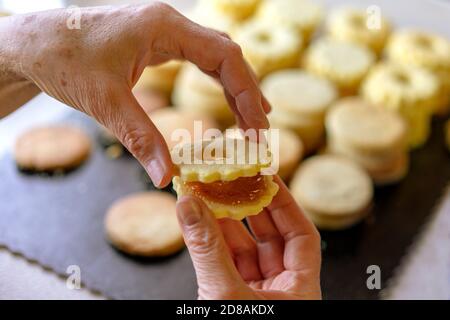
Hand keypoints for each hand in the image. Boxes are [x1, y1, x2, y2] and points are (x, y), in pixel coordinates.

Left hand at [0, 2, 269, 186]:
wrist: (35, 45)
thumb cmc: (64, 62)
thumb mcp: (105, 103)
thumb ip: (140, 138)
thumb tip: (167, 179)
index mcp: (163, 27)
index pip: (224, 56)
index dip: (247, 92)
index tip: (257, 126)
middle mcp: (170, 23)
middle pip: (227, 54)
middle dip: (248, 92)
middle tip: (260, 130)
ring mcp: (164, 30)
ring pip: (216, 55)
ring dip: (236, 86)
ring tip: (253, 118)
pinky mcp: (157, 42)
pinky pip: (199, 58)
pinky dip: (217, 81)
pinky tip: (226, 99)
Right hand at [176, 176, 321, 299]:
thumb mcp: (226, 294)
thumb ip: (208, 250)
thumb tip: (189, 206)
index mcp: (300, 288)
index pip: (301, 234)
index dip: (285, 203)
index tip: (267, 177)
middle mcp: (280, 289)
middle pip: (270, 237)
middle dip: (250, 207)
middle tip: (234, 179)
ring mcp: (254, 294)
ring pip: (242, 249)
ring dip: (224, 223)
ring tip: (209, 194)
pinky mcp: (230, 299)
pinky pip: (222, 263)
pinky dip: (209, 243)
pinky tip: (197, 222)